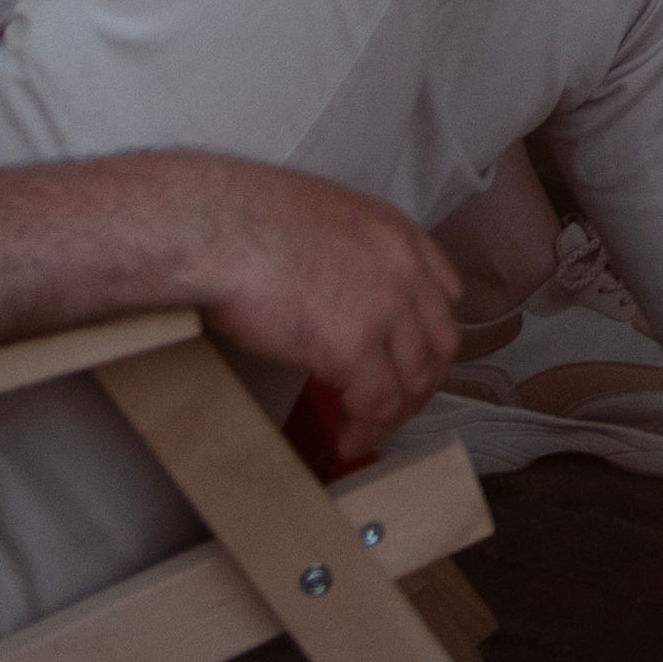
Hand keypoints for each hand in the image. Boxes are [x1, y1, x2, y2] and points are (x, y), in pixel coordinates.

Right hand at [171, 156, 470, 476]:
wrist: (217, 230)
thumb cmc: (244, 220)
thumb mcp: (323, 220)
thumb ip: (351, 255)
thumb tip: (337, 292)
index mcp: (396, 232)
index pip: (445, 291)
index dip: (430, 332)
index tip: (411, 357)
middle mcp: (405, 269)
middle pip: (441, 341)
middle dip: (422, 381)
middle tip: (395, 406)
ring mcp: (386, 309)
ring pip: (415, 379)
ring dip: (395, 414)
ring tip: (366, 433)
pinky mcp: (356, 348)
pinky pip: (378, 405)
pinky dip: (366, 431)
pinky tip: (347, 442)